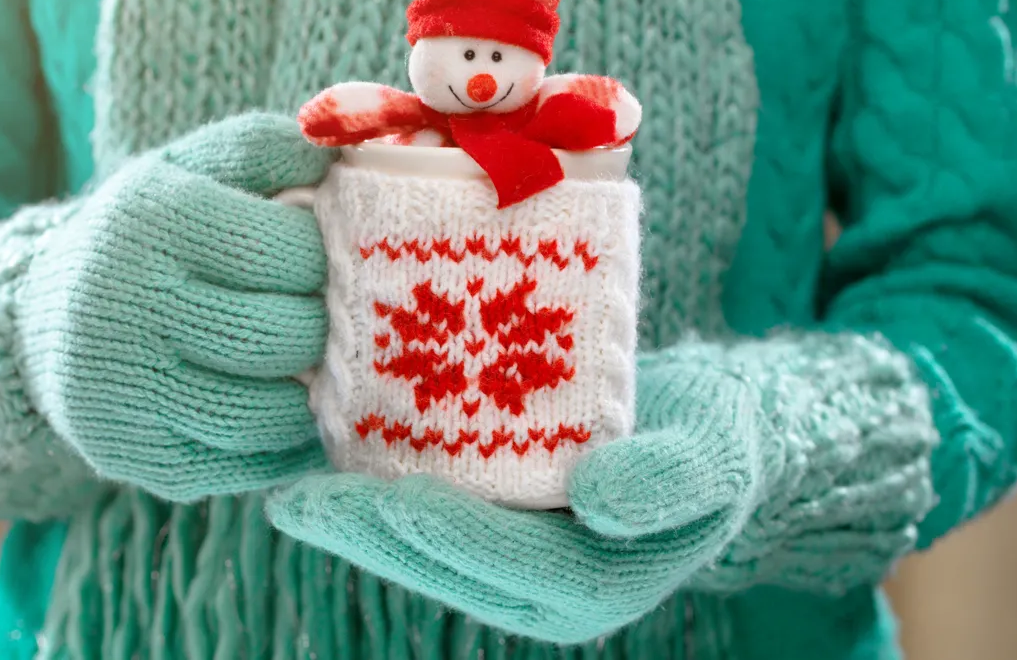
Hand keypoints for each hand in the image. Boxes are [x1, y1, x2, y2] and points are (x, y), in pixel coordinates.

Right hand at [16, 113, 334, 501]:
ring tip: (326, 365)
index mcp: (150, 220)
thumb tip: (342, 153)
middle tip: (342, 318)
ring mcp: (129, 394)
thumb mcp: (189, 167)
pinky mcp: (140, 459)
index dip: (331, 259)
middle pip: (283, 335)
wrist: (45, 320)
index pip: (285, 250)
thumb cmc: (147, 235)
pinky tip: (304, 414)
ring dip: (319, 393)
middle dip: (330, 328)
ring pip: (271, 412)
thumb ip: (266, 149)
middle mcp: (128, 308)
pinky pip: (250, 467)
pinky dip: (294, 444)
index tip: (336, 258)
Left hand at [264, 359, 763, 643]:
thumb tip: (595, 500)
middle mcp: (543, 585)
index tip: (385, 503)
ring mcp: (514, 555)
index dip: (443, 538)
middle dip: (369, 535)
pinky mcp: (495, 516)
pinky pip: (431, 506)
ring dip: (359, 516)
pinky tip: (335, 449)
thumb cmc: (721, 442)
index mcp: (593, 587)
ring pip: (424, 543)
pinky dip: (381, 481)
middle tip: (297, 502)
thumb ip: (669, 483)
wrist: (710, 429)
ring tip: (295, 483)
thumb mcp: (717, 458)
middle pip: (444, 564)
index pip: (506, 569)